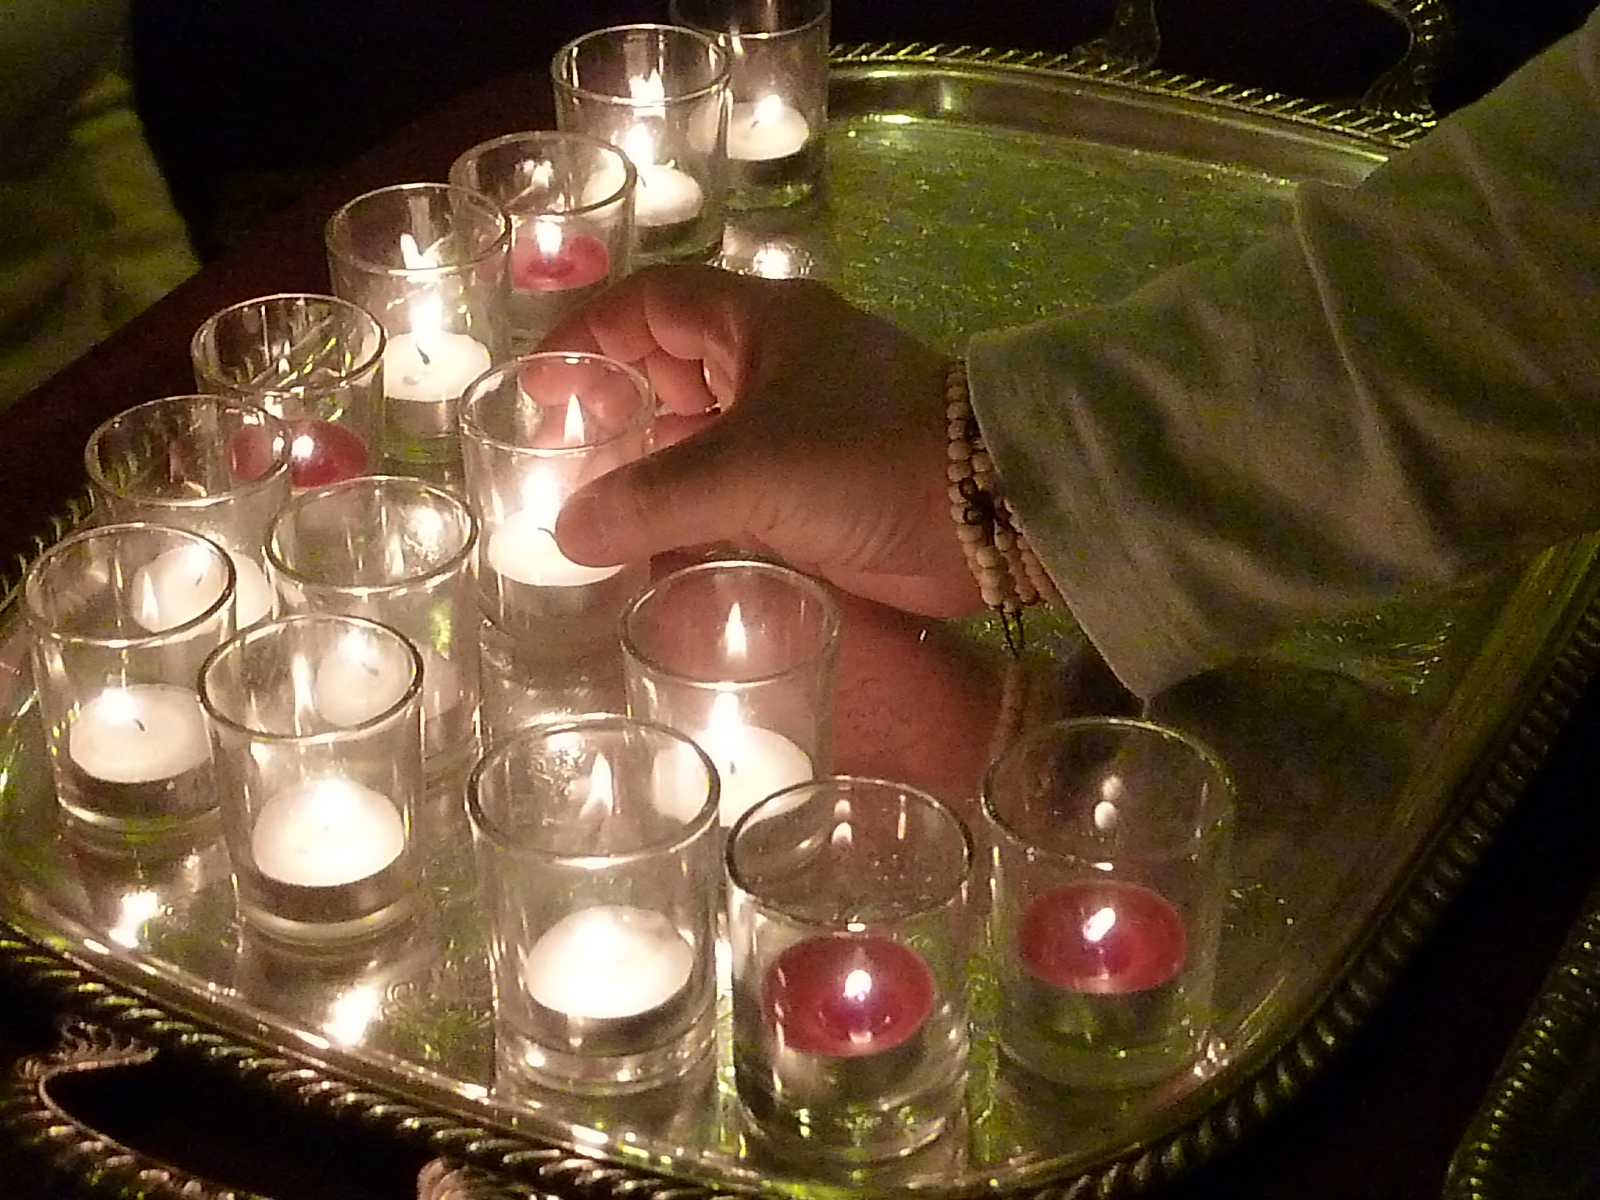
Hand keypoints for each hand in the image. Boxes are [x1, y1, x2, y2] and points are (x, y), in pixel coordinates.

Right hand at [543, 264, 983, 617]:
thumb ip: (652, 500)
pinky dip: (683, 517)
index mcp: (756, 324)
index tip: (532, 385)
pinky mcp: (806, 493)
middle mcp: (767, 368)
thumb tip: (565, 531)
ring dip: (641, 473)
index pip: (648, 304)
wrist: (992, 515)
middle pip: (662, 372)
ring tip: (579, 515)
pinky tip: (642, 553)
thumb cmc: (869, 457)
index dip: (584, 334)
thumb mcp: (752, 469)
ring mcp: (788, 432)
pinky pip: (724, 495)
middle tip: (544, 462)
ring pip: (692, 441)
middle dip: (605, 411)